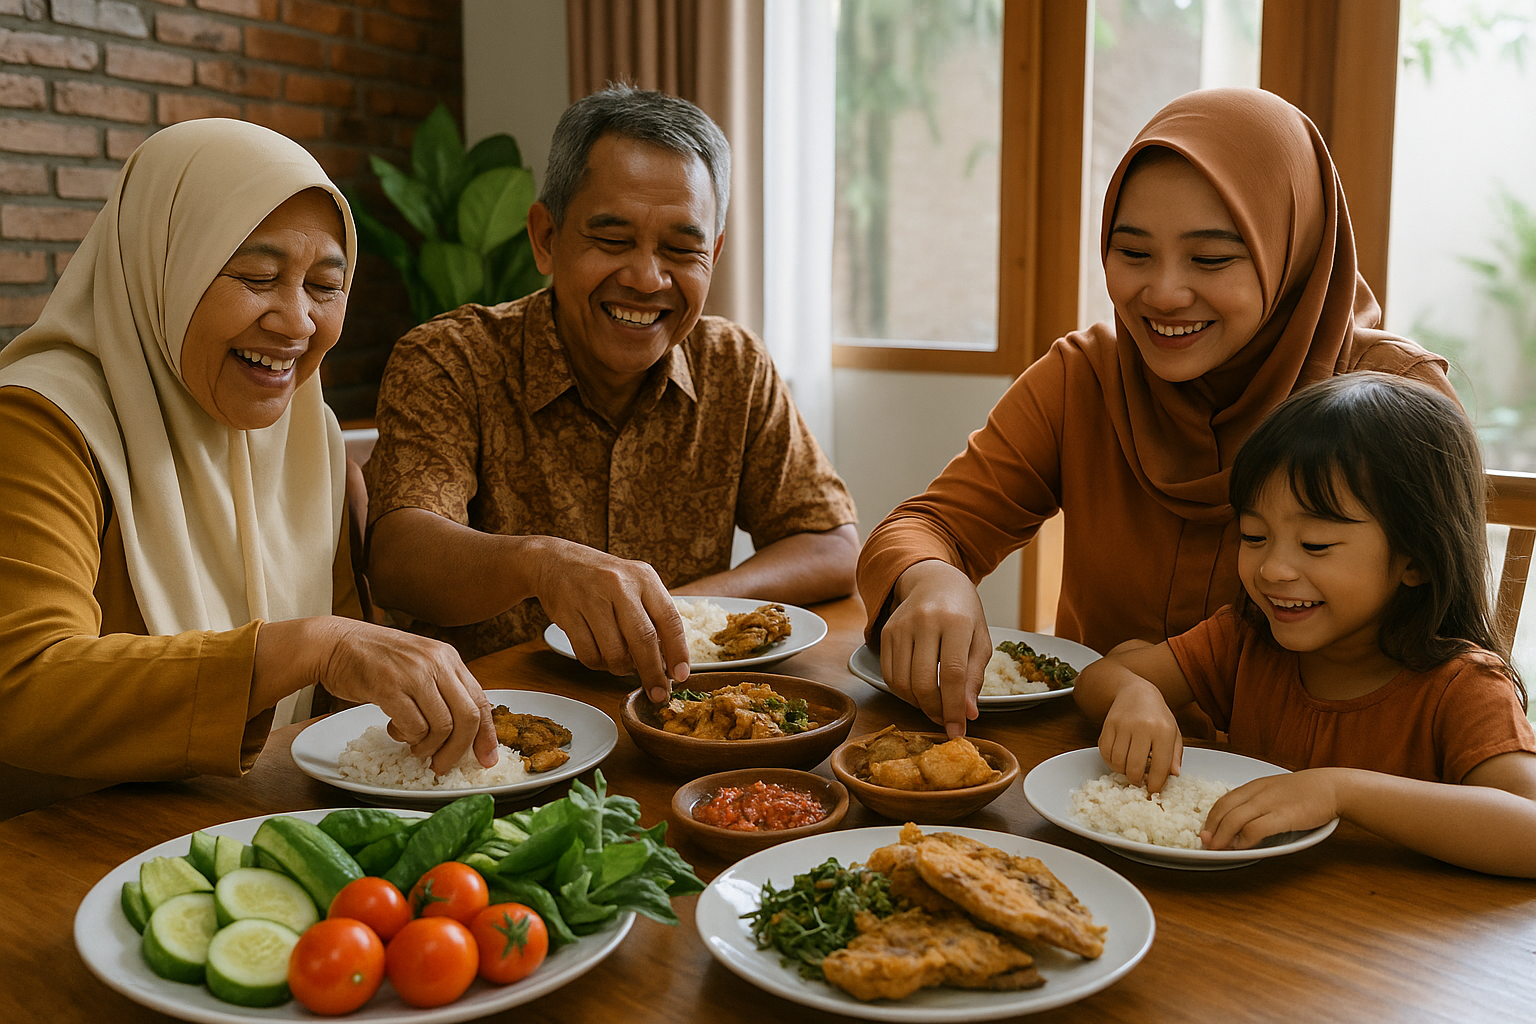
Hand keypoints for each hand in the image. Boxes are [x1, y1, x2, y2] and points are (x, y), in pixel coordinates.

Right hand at [314, 619, 498, 775]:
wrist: (334, 643)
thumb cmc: (375, 659)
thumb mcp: (419, 664)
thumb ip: (442, 689)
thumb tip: (464, 729)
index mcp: (448, 657)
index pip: (480, 700)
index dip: (487, 734)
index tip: (486, 759)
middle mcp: (436, 662)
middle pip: (468, 717)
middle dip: (459, 749)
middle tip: (443, 765)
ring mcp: (413, 673)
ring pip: (441, 726)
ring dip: (429, 747)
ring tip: (415, 748)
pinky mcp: (389, 686)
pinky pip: (413, 726)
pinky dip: (408, 738)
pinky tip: (396, 732)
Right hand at [534, 539, 689, 702]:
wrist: (556, 562)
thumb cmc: (604, 579)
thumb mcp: (635, 584)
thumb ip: (653, 615)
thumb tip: (669, 661)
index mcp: (644, 578)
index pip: (670, 619)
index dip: (678, 652)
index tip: (680, 676)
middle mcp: (619, 585)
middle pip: (643, 640)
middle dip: (653, 673)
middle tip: (658, 693)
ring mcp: (591, 599)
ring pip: (614, 653)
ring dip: (622, 669)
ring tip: (623, 664)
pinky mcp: (568, 614)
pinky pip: (588, 655)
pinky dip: (598, 664)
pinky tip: (601, 656)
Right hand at [879, 560, 990, 736]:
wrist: (933, 580)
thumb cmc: (963, 612)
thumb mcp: (980, 640)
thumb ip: (974, 677)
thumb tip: (967, 714)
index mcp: (956, 622)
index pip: (953, 674)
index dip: (954, 708)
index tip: (958, 731)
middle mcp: (925, 622)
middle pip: (923, 682)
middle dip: (934, 711)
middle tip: (945, 721)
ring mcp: (901, 626)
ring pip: (902, 682)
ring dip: (918, 704)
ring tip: (934, 707)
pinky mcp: (885, 632)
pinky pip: (889, 674)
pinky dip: (902, 692)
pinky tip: (918, 693)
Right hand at [1098, 680, 1182, 791]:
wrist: (1135, 691)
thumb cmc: (1157, 714)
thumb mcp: (1173, 731)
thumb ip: (1175, 754)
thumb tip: (1174, 775)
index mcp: (1163, 731)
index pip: (1160, 766)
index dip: (1155, 784)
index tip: (1153, 791)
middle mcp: (1142, 727)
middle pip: (1135, 767)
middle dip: (1136, 781)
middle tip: (1139, 782)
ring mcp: (1123, 725)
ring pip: (1118, 762)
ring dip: (1122, 771)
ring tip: (1129, 769)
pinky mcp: (1108, 725)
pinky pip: (1105, 752)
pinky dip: (1110, 762)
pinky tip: (1119, 759)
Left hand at [1200, 769, 1340, 849]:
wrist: (1332, 787)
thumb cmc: (1306, 792)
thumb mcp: (1275, 791)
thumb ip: (1258, 802)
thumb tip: (1241, 824)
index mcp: (1254, 786)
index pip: (1223, 800)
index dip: (1211, 817)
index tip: (1206, 830)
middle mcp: (1258, 792)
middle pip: (1224, 809)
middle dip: (1211, 827)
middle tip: (1205, 842)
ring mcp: (1270, 803)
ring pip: (1235, 819)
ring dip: (1222, 836)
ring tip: (1217, 848)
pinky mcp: (1284, 816)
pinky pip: (1256, 828)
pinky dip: (1244, 839)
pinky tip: (1241, 847)